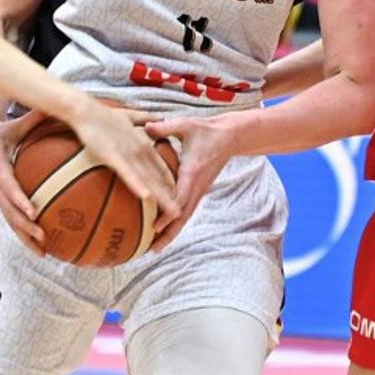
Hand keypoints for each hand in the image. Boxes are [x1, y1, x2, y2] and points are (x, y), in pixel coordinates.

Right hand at [0, 109, 50, 254]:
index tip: (33, 212)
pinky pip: (13, 220)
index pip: (8, 185)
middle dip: (24, 226)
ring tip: (44, 252)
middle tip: (42, 236)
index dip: (19, 199)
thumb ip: (35, 118)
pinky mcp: (1, 200)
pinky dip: (26, 235)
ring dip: (25, 237)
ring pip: (9, 220)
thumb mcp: (16, 123)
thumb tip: (57, 109)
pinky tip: (44, 248)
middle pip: (8, 210)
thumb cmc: (3, 129)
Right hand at [68, 100, 178, 216]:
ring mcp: (129, 154)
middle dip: (170, 196)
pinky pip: (127, 174)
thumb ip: (144, 118)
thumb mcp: (129, 116)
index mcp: (144, 144)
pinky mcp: (114, 157)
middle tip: (180, 213)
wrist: (87, 110)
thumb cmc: (104, 115)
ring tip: (173, 212)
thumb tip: (158, 116)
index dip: (170, 183)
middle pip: (159, 178)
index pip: (162, 167)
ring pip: (148, 180)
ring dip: (161, 197)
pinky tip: (146, 197)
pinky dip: (137, 185)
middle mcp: (141, 151)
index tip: (176, 197)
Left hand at [143, 114, 233, 252]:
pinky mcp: (198, 191)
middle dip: (167, 233)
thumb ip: (165, 128)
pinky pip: (187, 211)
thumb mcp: (185, 125)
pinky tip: (164, 233)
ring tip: (154, 248)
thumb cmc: (205, 130)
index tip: (154, 226)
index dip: (168, 214)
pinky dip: (176, 224)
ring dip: (171, 233)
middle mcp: (196, 186)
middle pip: (182, 216)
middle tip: (150, 249)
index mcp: (192, 172)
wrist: (229, 137)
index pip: (180, 197)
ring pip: (185, 217)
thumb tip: (145, 126)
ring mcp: (199, 191)